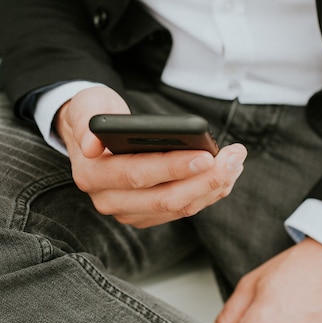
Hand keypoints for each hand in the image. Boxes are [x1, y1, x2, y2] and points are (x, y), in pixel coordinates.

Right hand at [54, 86, 247, 227]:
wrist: (93, 136)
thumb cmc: (95, 117)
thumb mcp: (86, 107)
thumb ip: (86, 121)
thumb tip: (91, 144)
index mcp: (92, 174)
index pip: (136, 175)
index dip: (172, 168)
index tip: (205, 156)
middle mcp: (108, 200)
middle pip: (164, 199)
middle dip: (204, 181)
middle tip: (233, 159)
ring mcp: (128, 211)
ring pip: (178, 208)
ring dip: (212, 187)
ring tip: (235, 162)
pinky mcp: (146, 215)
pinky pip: (182, 209)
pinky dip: (207, 192)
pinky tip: (225, 173)